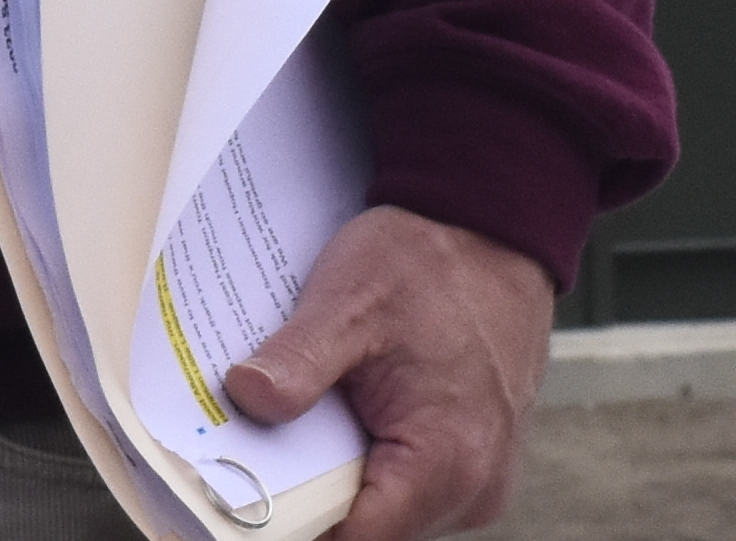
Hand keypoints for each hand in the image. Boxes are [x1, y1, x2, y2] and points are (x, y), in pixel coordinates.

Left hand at [221, 205, 553, 540]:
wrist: (494, 227)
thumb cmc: (431, 261)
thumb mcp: (349, 298)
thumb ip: (298, 359)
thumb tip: (244, 398)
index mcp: (447, 459)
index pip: (352, 540)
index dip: (291, 527)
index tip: (241, 500)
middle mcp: (475, 486)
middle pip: (369, 533)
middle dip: (314, 502)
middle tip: (265, 456)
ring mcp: (481, 480)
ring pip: (389, 516)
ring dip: (345, 484)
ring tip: (312, 429)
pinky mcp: (477, 464)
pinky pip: (411, 491)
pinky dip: (374, 467)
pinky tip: (348, 424)